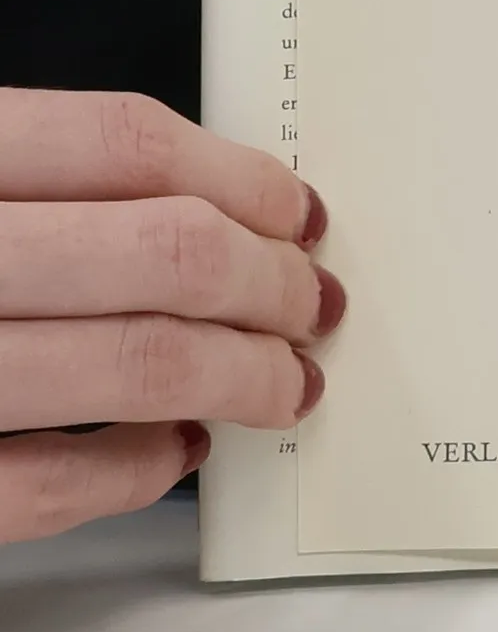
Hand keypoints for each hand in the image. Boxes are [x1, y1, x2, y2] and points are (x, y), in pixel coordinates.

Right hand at [0, 88, 342, 544]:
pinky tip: (180, 448)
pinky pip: (57, 486)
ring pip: (144, 365)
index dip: (242, 181)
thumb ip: (50, 189)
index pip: (127, 145)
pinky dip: (143, 470)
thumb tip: (208, 207)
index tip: (301, 216)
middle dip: (273, 283)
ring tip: (284, 381)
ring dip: (247, 374)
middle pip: (169, 252)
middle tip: (314, 304)